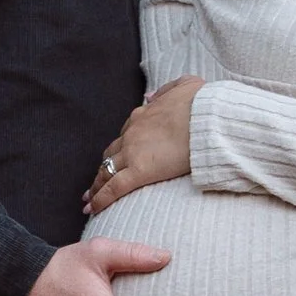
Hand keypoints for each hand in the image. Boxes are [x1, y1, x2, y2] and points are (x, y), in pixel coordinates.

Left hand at [83, 76, 202, 214]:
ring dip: (96, 186)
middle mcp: (132, 134)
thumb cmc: (202, 104)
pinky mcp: (139, 171)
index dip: (119, 148)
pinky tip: (93, 209)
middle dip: (103, 168)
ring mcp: (133, 152)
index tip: (115, 158)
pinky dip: (101, 199)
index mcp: (143, 116)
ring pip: (107, 171)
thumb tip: (150, 96)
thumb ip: (166, 90)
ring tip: (89, 200)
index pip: (125, 135)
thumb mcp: (186, 86)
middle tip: (95, 183)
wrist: (206, 118)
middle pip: (111, 154)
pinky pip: (114, 188)